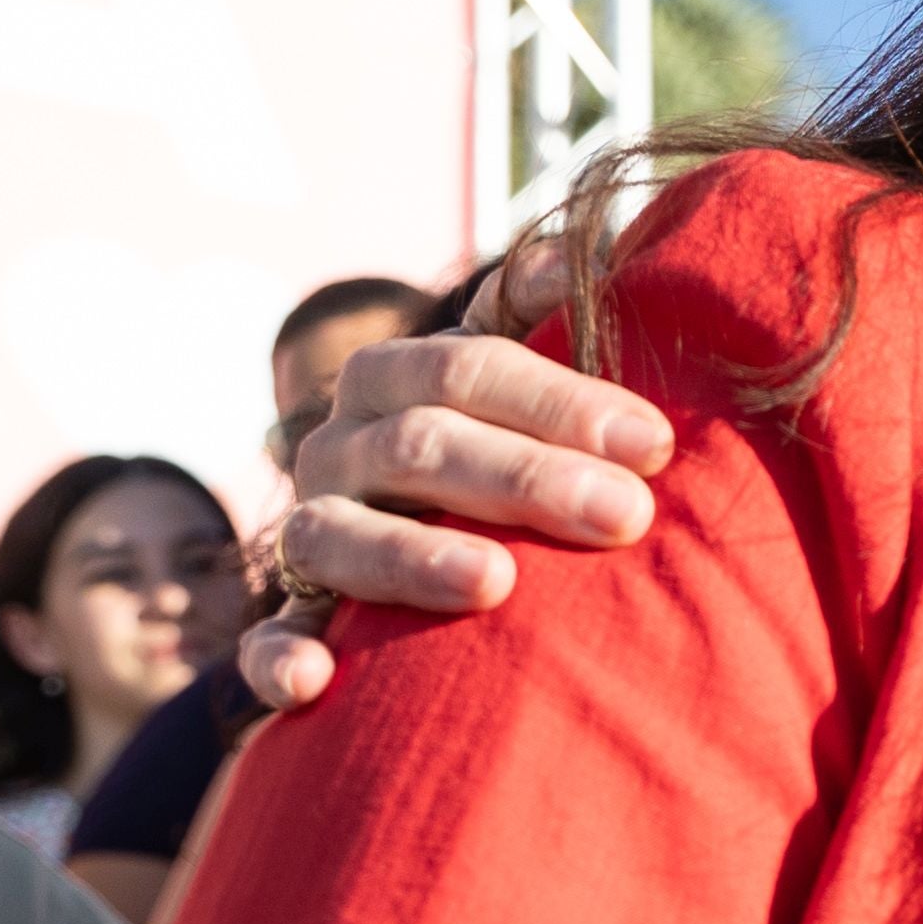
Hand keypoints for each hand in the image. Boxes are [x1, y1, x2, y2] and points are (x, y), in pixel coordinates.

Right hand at [237, 258, 669, 711]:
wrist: (416, 532)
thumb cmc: (498, 444)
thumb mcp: (514, 379)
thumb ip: (545, 318)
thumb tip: (600, 241)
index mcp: (396, 381)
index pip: (468, 367)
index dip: (560, 400)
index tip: (654, 443)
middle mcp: (341, 448)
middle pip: (421, 447)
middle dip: (527, 479)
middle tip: (625, 515)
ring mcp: (311, 531)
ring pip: (340, 534)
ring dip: (414, 557)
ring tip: (497, 581)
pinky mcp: (291, 615)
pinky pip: (267, 639)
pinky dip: (281, 658)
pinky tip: (316, 682)